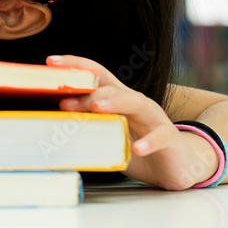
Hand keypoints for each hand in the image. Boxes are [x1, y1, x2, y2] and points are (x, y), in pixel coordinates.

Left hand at [47, 54, 218, 189]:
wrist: (178, 164)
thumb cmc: (137, 145)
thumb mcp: (108, 133)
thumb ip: (86, 125)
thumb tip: (49, 119)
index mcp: (118, 99)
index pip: (96, 74)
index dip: (75, 65)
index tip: (50, 62)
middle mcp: (136, 103)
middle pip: (112, 88)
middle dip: (88, 92)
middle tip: (65, 100)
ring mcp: (155, 118)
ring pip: (136, 103)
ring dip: (115, 102)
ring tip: (97, 107)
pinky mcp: (170, 139)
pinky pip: (160, 136)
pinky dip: (149, 142)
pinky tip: (138, 148)